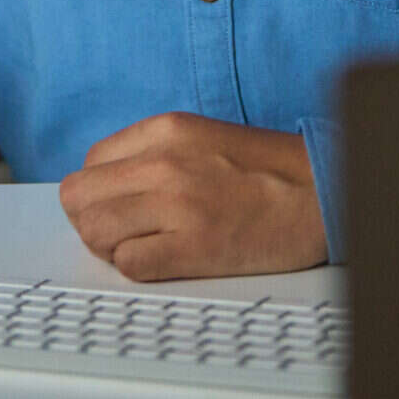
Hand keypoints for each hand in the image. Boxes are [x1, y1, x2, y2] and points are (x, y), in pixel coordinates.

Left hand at [58, 111, 326, 282]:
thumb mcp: (199, 136)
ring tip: (142, 246)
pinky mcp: (195, 247)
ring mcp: (178, 204)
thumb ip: (151, 152)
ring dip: (109, 247)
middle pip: (80, 197)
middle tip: (121, 233)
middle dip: (92, 220)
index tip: (118, 207)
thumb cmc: (263, 170)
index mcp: (164, 130)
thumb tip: (106, 185)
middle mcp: (164, 162)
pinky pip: (129, 264)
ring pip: (95, 231)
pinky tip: (162, 261)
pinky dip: (136, 268)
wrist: (318, 192)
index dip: (99, 192)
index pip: (89, 164)